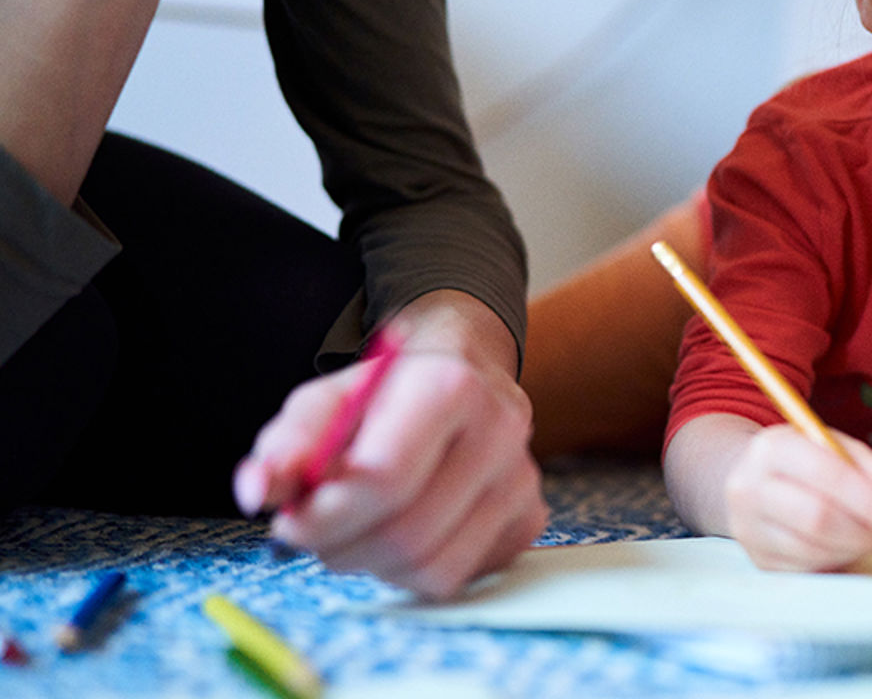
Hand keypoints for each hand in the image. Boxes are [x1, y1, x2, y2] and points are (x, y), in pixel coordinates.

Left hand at [232, 290, 547, 599]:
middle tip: (315, 535)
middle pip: (409, 533)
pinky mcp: (529, 518)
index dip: (328, 516)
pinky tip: (404, 533)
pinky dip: (413, 572)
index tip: (291, 522)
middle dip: (343, 548)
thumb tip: (259, 493)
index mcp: (449, 386)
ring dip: (376, 566)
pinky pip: (458, 578)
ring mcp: (521, 479)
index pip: (386, 478)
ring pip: (434, 569)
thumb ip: (286, 446)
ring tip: (359, 532)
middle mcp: (500, 431)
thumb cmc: (383, 396)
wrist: (461, 376)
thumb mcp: (324, 402)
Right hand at [721, 423, 871, 571]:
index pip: (827, 476)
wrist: (759, 481)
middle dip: (870, 531)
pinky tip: (853, 547)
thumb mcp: (841, 450)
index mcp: (773, 447)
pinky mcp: (757, 559)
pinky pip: (808, 568)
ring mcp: (747, 528)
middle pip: (818, 517)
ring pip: (815, 548)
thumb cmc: (810, 462)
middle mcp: (749, 486)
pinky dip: (840, 560)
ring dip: (859, 548)